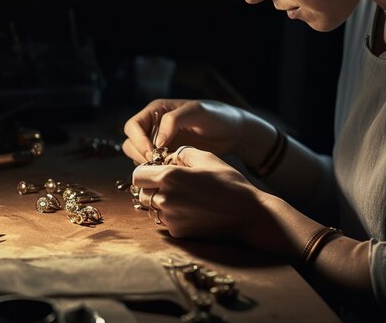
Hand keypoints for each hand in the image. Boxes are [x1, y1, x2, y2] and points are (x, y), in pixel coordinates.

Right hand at [123, 99, 247, 163]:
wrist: (232, 132)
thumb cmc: (217, 116)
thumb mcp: (197, 112)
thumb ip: (174, 121)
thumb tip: (157, 141)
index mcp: (156, 111)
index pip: (133, 126)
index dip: (138, 141)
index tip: (152, 153)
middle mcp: (154, 126)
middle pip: (131, 143)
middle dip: (141, 155)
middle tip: (158, 165)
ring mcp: (160, 142)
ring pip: (139, 156)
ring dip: (147, 164)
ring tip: (166, 168)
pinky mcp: (167, 156)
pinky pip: (153, 165)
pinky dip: (157, 170)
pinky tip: (171, 172)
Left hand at [133, 146, 264, 238]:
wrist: (248, 214)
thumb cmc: (229, 182)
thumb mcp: (207, 157)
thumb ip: (182, 153)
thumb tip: (168, 157)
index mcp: (169, 177)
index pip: (137, 175)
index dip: (146, 172)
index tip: (158, 170)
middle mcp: (165, 199)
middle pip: (142, 193)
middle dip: (153, 187)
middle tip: (173, 184)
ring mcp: (170, 218)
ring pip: (153, 208)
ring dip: (162, 201)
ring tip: (185, 196)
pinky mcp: (178, 232)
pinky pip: (166, 221)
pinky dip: (173, 215)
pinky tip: (193, 209)